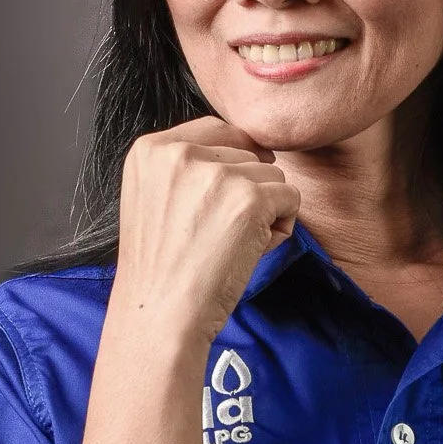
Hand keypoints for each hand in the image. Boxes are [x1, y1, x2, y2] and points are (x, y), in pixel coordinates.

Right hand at [112, 116, 300, 344]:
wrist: (160, 314)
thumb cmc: (161, 270)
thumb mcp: (154, 200)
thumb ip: (188, 170)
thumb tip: (251, 150)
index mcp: (152, 150)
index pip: (216, 129)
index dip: (236, 158)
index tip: (232, 190)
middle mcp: (182, 154)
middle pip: (247, 153)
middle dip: (248, 190)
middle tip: (220, 234)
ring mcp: (217, 174)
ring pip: (272, 175)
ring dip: (266, 210)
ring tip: (232, 245)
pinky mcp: (249, 199)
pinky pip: (290, 198)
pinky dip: (281, 227)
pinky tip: (251, 251)